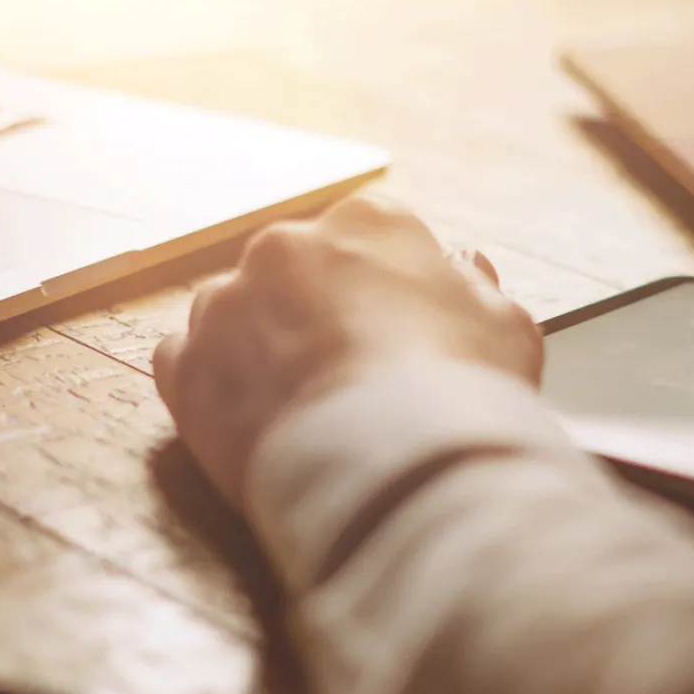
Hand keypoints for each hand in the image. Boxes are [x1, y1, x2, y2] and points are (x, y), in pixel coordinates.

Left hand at [153, 192, 541, 504]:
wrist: (396, 471)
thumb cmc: (461, 393)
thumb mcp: (506, 325)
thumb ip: (475, 287)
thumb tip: (463, 271)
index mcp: (370, 222)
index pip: (375, 235)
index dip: (391, 287)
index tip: (402, 327)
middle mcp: (288, 246)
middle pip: (300, 269)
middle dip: (320, 312)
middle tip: (356, 372)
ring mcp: (227, 305)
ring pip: (240, 313)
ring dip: (264, 346)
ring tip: (310, 404)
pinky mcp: (186, 368)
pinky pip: (191, 362)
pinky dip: (218, 386)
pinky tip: (262, 419)